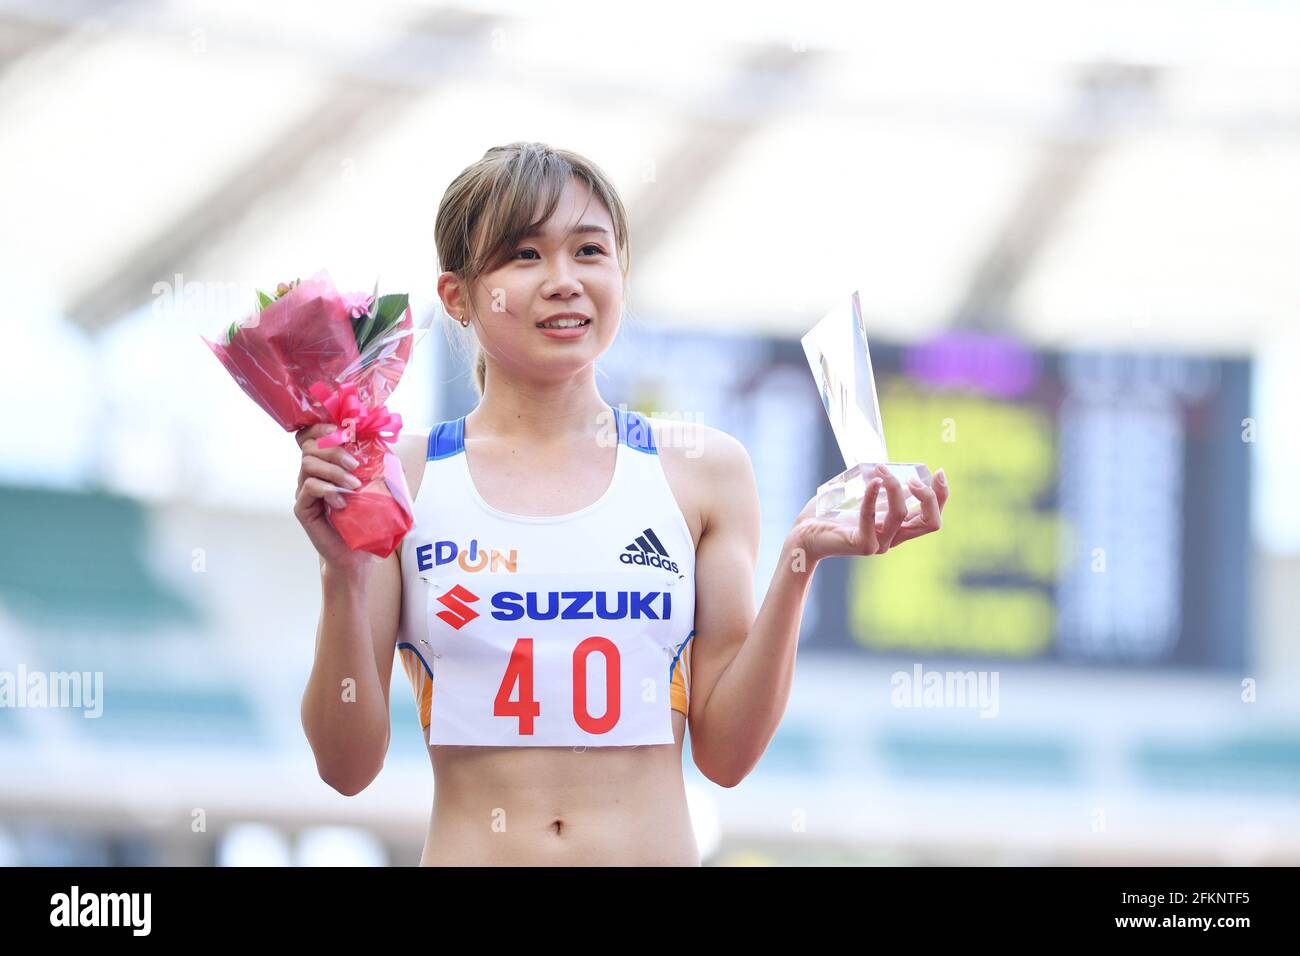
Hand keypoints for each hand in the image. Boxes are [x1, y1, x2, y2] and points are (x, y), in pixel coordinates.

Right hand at [293, 422, 371, 573]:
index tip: (345, 433)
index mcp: (327, 465)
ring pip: (308, 464)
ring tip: (353, 485)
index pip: (314, 436)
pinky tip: (342, 502)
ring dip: (333, 471)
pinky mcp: (303, 508)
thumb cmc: (368, 520)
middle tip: (355, 466)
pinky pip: (308, 487)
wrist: (358, 554)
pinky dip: (327, 489)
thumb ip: (380, 469)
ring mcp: (305, 491)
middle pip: (310, 446)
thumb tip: (391, 450)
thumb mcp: (379, 490)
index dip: (323, 428)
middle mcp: (312, 474)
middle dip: (334, 450)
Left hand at [790, 465, 948, 564]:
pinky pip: (872, 517)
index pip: (932, 518)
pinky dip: (873, 496)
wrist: (803, 535)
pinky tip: (873, 481)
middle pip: (931, 522)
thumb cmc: (829, 514)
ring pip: (901, 514)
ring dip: (895, 486)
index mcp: (898, 528)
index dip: (942, 495)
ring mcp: (879, 544)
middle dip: (930, 497)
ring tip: (880, 469)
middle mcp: (893, 538)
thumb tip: (888, 464)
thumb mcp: (861, 496)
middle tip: (915, 479)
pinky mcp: (862, 545)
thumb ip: (877, 486)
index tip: (939, 472)